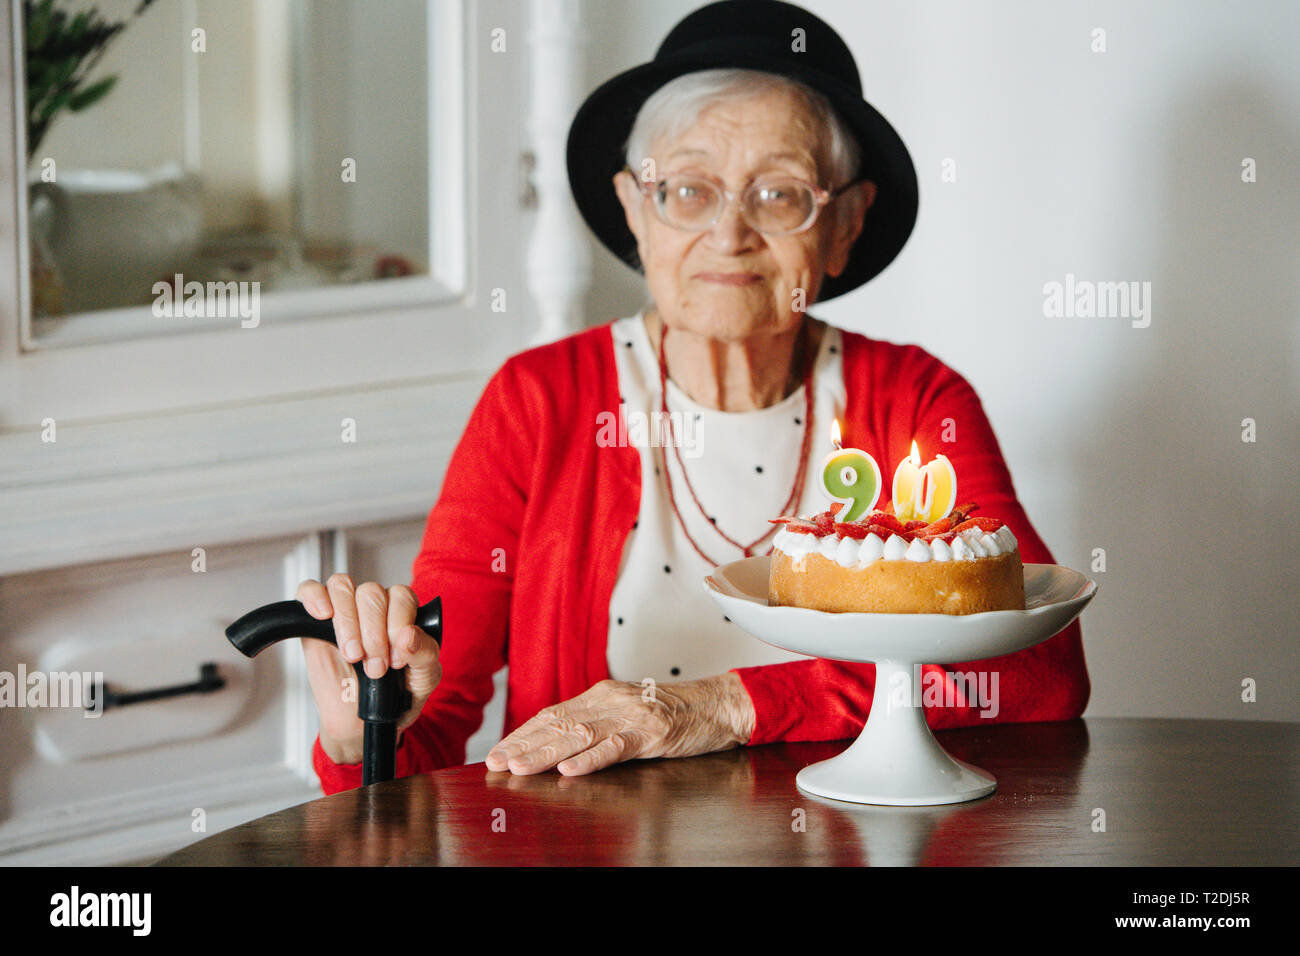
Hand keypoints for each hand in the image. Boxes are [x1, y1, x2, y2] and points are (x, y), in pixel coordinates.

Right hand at [296, 574, 441, 764]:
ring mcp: (344, 612)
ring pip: (342, 587)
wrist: (363, 724)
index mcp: (403, 613)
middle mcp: (374, 607)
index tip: (396, 658)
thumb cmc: (397, 696)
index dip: (398, 624)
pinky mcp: (315, 622)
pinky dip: (315, 596)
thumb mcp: (424, 678)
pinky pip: (310, 590)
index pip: (401, 596)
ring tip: (353, 655)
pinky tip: (324, 615)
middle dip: (373, 633)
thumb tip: (408, 636)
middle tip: (375, 667)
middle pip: (371, 593)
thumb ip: (424, 654)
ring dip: (348, 622)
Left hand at [485, 673, 755, 775]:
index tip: (497, 751)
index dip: (522, 733)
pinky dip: (592, 759)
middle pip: (558, 724)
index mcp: (601, 695)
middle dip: (523, 745)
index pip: (552, 714)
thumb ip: (596, 722)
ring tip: (520, 768)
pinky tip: (570, 771)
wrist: (719, 705)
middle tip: (495, 762)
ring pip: (580, 734)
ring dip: (546, 753)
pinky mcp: (652, 733)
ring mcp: (630, 716)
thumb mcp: (628, 712)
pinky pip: (616, 747)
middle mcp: (610, 701)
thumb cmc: (675, 713)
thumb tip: (558, 742)